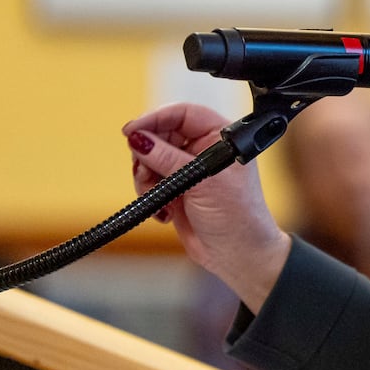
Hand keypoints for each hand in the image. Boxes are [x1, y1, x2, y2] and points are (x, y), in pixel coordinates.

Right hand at [123, 103, 290, 309]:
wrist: (238, 256)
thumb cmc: (238, 217)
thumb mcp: (202, 182)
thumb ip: (167, 158)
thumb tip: (138, 138)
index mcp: (222, 138)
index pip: (183, 113)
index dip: (155, 118)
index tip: (132, 132)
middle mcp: (206, 149)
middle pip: (161, 134)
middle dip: (148, 155)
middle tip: (145, 173)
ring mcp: (191, 169)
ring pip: (151, 158)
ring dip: (147, 178)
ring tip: (161, 199)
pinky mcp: (179, 188)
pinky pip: (150, 180)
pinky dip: (150, 193)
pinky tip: (165, 212)